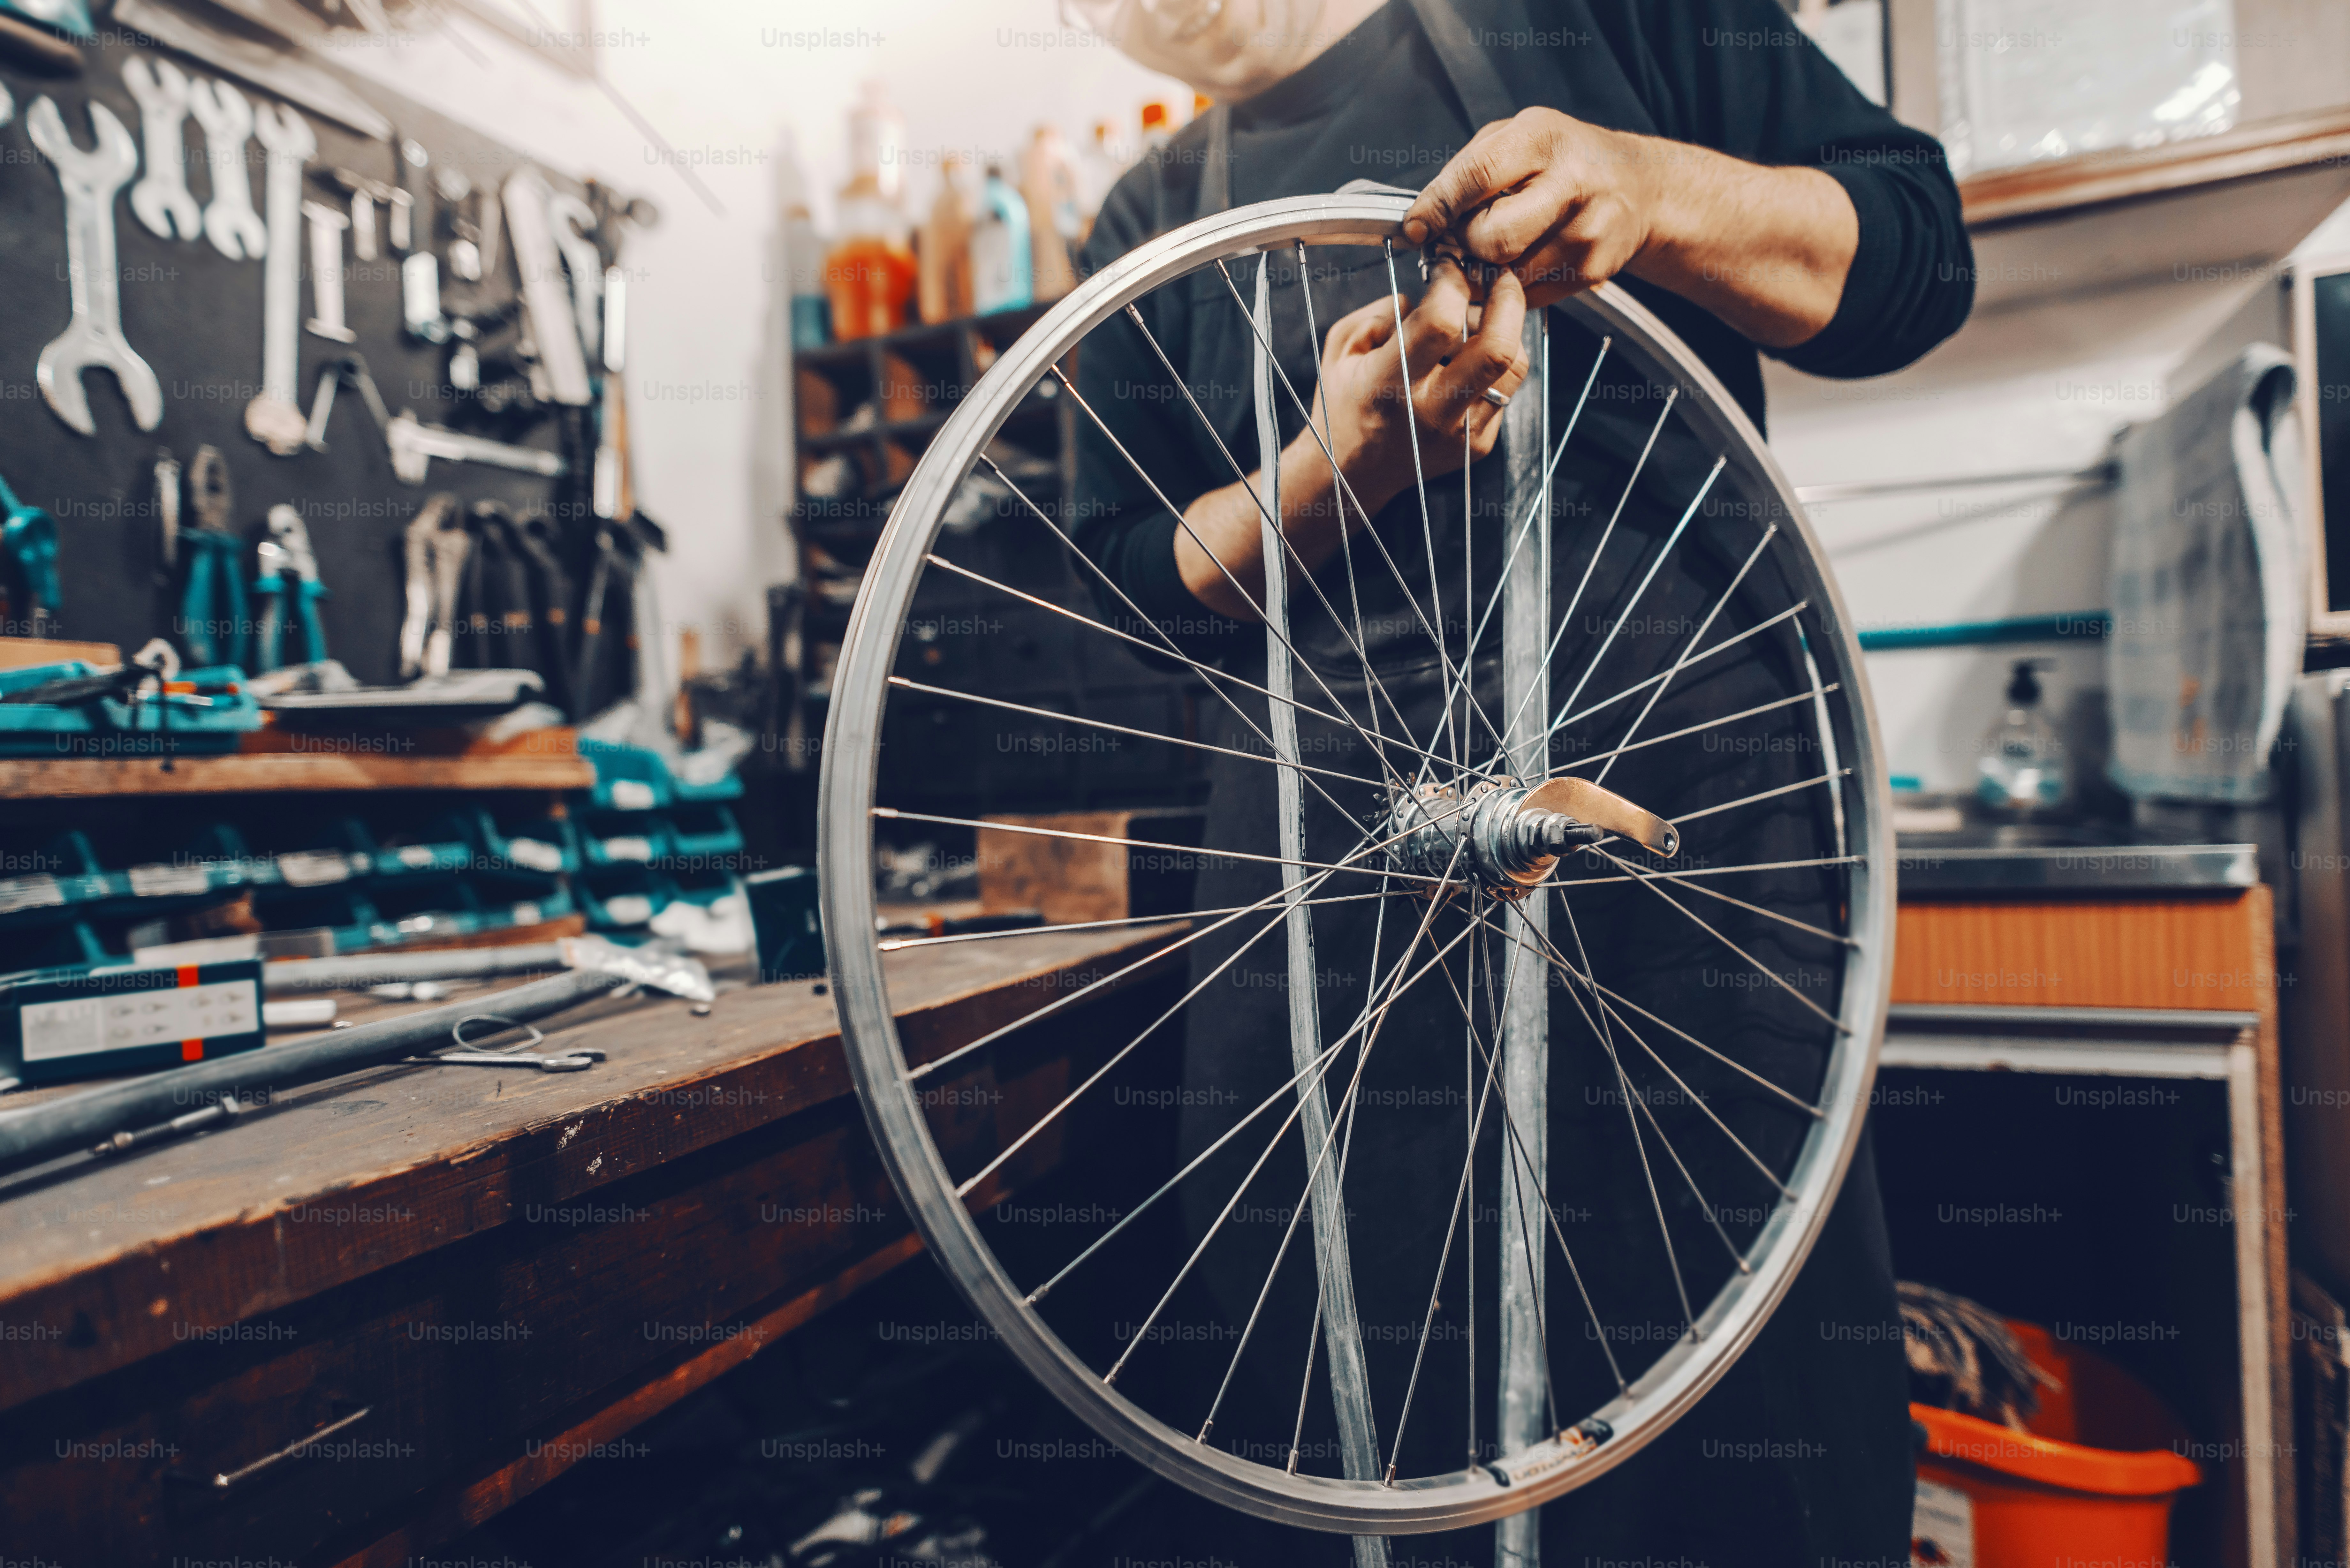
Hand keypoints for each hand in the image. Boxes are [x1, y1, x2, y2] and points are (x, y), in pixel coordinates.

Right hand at [1167, 260, 1529, 619]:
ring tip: (1484, 317)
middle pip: (1496, 348)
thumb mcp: (1342, 348)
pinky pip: (1505, 391)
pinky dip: (1497, 364)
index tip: (1450, 267)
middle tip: (1501, 276)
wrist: (1351, 474)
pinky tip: (1472, 358)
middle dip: (1507, 298)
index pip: (1440, 322)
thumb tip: (1427, 293)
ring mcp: (1459, 435)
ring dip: (1507, 331)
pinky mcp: (1477, 447)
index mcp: (1386, 384)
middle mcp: (1428, 413)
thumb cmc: (1345, 400)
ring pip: (1511, 368)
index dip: (1454, 282)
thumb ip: (1380, 312)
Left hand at [1400, 107, 1857, 347]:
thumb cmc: (1563, 160)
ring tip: (1494, 249)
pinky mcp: (1594, 271)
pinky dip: (1512, 287)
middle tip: (1462, 239)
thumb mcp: (1516, 141)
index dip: (1437, 208)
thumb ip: (1467, 172)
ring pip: (1507, 275)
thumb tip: (1422, 222)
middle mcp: (1572, 182)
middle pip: (1490, 237)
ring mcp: (1588, 230)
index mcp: (1543, 138)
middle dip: (1465, 245)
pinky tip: (1524, 261)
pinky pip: (1528, 295)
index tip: (1416, 227)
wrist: (1640, 187)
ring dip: (1485, 272)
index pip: (1475, 177)